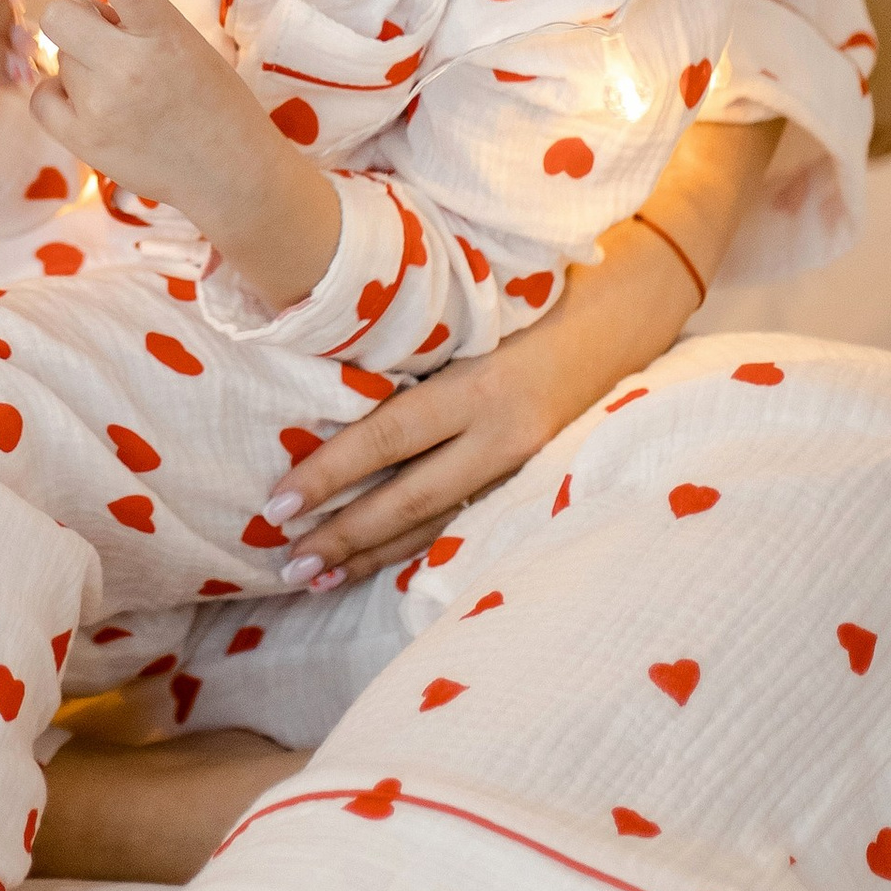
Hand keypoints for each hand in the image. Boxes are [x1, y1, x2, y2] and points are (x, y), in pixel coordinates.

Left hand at [31, 0, 277, 240]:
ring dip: (79, 62)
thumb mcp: (193, 43)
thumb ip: (156, 4)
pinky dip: (56, 95)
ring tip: (115, 84)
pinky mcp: (85, 139)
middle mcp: (127, 64)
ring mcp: (101, 104)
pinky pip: (42, 99)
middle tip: (101, 35)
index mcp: (162, 31)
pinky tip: (83, 100)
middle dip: (76, 18)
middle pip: (59, 16)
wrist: (230, 173)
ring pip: (58, 57)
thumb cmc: (218, 103)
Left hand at [256, 320, 613, 586]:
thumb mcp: (467, 327)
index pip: (387, 438)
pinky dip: (410, 548)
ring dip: (371, 555)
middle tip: (288, 563)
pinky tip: (372, 565)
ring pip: (433, 524)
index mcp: (478, 390)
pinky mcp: (525, 489)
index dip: (330, 475)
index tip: (277, 505)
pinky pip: (457, 524)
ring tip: (317, 578)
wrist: (612, 331)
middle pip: (408, 500)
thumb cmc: (524, 311)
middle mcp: (500, 439)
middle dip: (344, 535)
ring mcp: (517, 471)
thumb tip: (322, 404)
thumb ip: (411, 366)